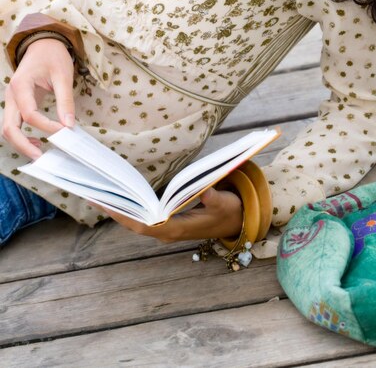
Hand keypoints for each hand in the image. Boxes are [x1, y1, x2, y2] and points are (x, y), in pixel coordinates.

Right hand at [2, 38, 75, 158]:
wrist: (43, 44)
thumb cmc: (53, 56)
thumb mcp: (63, 75)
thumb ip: (65, 100)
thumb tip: (69, 125)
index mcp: (21, 85)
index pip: (30, 114)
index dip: (47, 126)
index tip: (65, 131)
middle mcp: (11, 95)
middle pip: (9, 127)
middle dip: (23, 144)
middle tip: (41, 157)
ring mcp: (11, 101)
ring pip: (8, 129)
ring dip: (21, 143)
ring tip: (40, 153)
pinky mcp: (17, 105)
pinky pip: (14, 125)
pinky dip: (22, 136)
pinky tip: (38, 141)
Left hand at [97, 187, 242, 242]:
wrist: (236, 221)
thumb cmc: (228, 211)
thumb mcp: (224, 203)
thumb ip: (214, 198)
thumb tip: (205, 190)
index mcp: (176, 229)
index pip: (143, 225)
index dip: (124, 216)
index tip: (106, 204)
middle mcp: (167, 232)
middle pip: (134, 224)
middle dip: (113, 210)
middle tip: (93, 194)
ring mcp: (166, 229)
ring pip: (136, 221)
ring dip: (118, 210)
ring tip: (100, 193)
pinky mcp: (167, 222)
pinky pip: (142, 217)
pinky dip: (129, 208)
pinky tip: (119, 197)